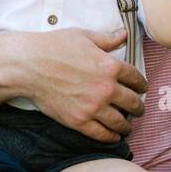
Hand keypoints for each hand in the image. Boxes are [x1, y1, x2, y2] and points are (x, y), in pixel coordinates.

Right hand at [18, 27, 146, 141]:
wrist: (28, 66)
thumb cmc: (54, 47)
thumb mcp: (83, 36)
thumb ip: (107, 39)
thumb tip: (123, 34)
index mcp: (110, 66)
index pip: (136, 78)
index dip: (142, 85)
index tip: (142, 89)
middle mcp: (106, 88)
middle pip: (133, 103)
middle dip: (138, 107)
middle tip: (139, 109)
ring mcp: (93, 107)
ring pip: (120, 122)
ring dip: (127, 125)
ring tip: (128, 126)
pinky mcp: (79, 121)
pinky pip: (102, 134)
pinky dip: (111, 137)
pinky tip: (114, 136)